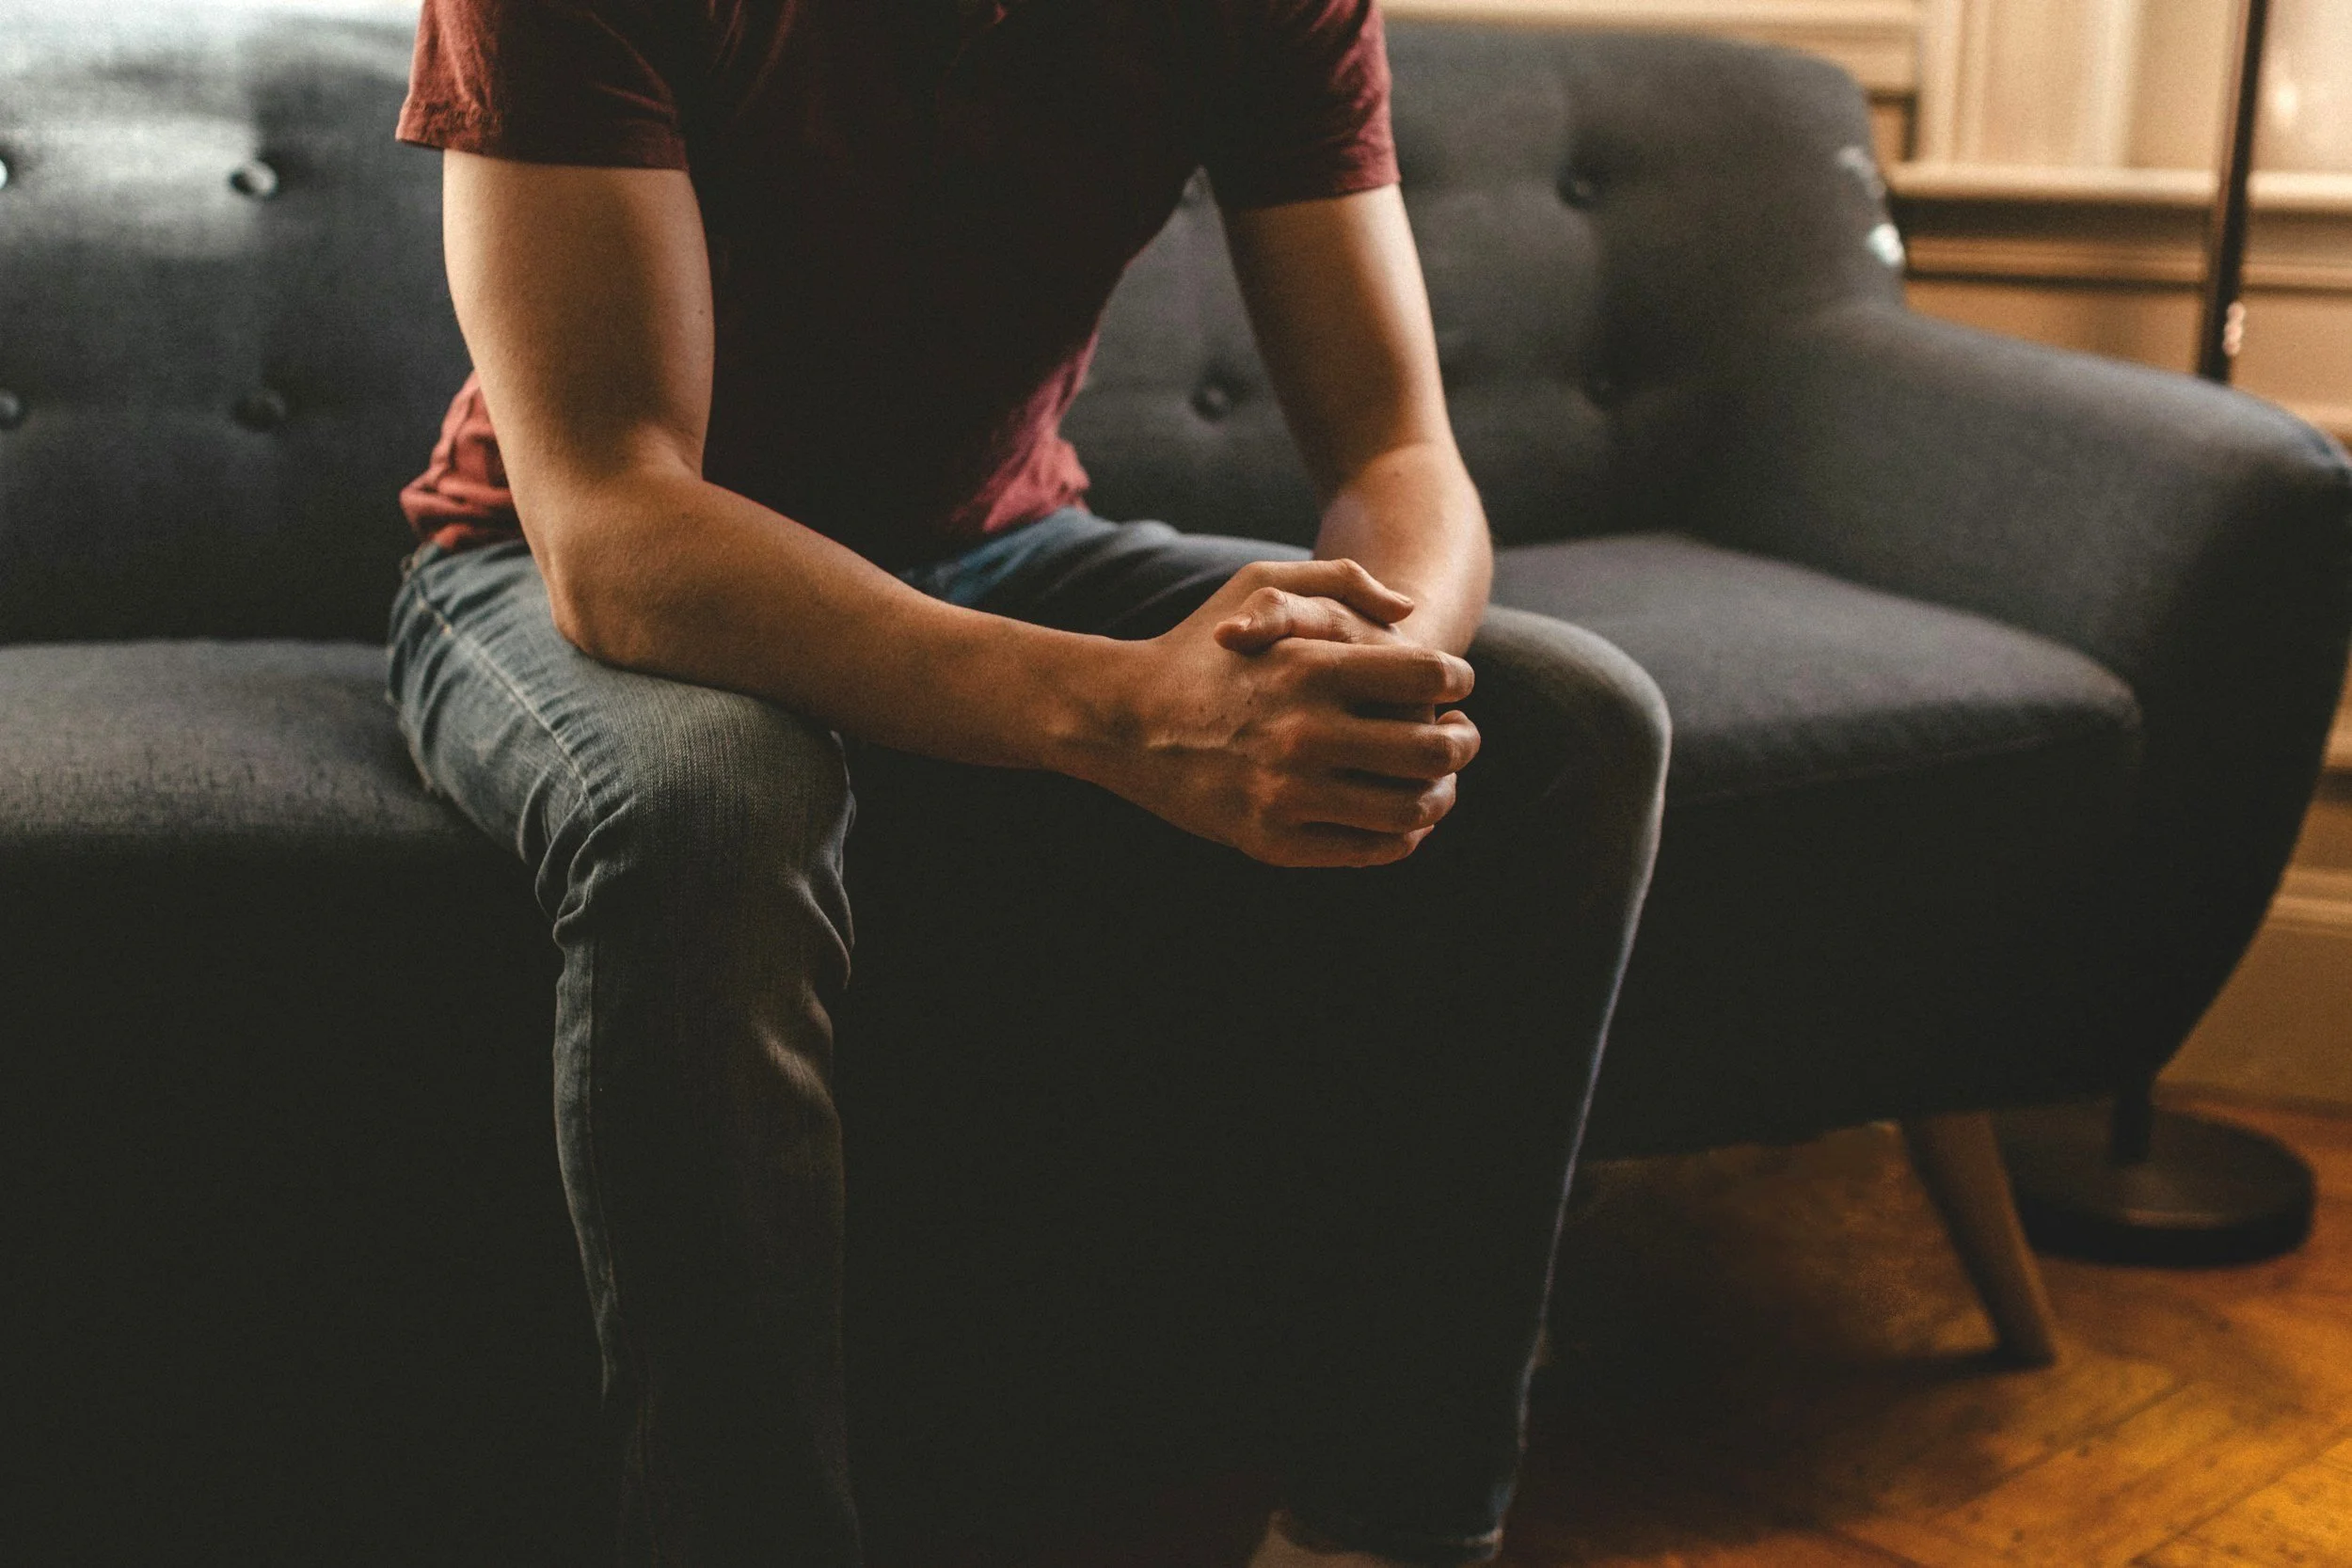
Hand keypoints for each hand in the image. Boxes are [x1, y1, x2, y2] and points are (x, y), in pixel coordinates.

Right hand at [1082, 559, 1480, 867]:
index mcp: (1309, 667)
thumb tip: (1410, 611)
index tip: (1457, 689)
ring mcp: (1287, 795)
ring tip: (1440, 783)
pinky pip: (1368, 849)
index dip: (1458, 682)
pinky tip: (1403, 820)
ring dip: (1442, 796)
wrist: (1123, 719)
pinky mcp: (1272, 841)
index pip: (1427, 679)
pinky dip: (1402, 838)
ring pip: (1410, 810)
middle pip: (1432, 750)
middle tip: (1462, 738)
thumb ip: (1341, 581)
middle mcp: (1302, 733)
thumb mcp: (1259, 582)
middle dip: (1464, 743)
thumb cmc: (1200, 645)